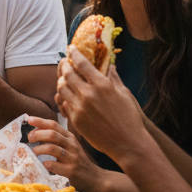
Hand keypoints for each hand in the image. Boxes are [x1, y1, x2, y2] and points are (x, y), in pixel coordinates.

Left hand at [26, 117, 100, 191]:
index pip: (54, 125)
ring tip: (34, 152)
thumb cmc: (78, 161)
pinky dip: (46, 164)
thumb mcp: (70, 146)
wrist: (95, 179)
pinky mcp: (71, 171)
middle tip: (29, 138)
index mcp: (70, 137)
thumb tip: (36, 131)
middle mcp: (72, 145)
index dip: (40, 121)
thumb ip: (56, 138)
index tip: (29, 119)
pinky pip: (55, 165)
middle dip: (37, 134)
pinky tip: (44, 165)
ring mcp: (72, 158)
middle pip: (52, 134)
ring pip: (52, 148)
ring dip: (40, 149)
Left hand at [56, 47, 145, 161]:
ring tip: (65, 78)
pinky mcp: (75, 120)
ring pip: (61, 88)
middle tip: (65, 62)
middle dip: (64, 66)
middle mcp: (88, 94)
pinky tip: (68, 94)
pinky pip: (64, 104)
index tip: (70, 49)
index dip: (73, 53)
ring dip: (61, 80)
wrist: (128, 143)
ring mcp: (80, 108)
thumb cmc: (130, 117)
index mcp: (101, 85)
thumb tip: (109, 65)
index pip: (81, 63)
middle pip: (67, 74)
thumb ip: (114, 78)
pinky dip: (64, 96)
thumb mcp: (124, 93)